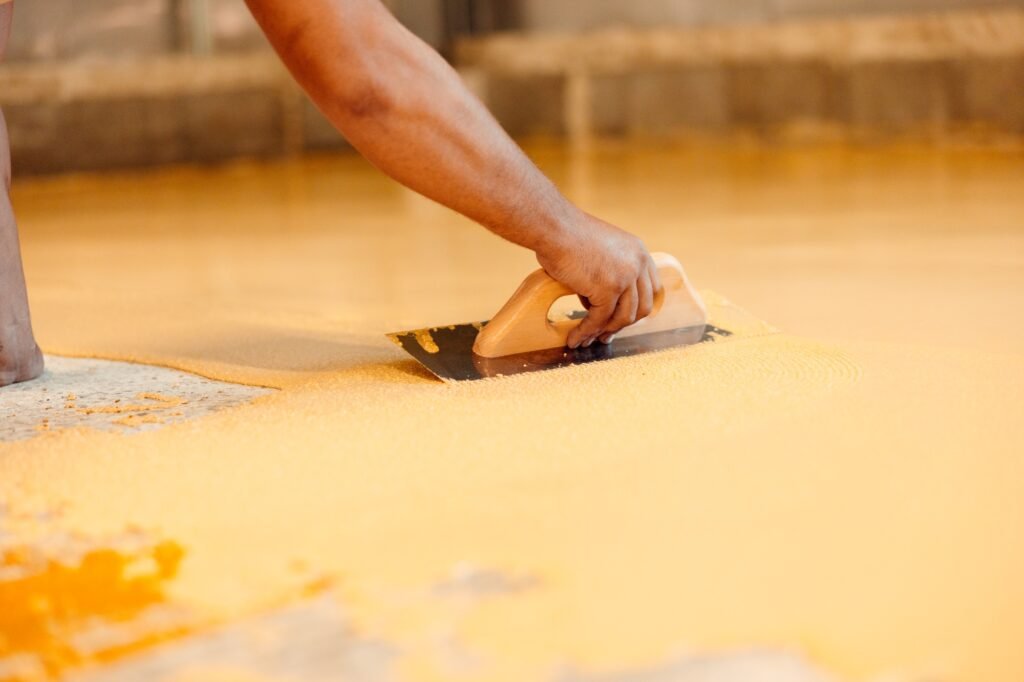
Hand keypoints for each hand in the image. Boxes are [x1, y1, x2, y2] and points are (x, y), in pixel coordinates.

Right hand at [536, 212, 661, 348]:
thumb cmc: (566, 235)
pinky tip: (575, 337)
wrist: (553, 227)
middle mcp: (637, 263)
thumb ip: (608, 271)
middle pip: (643, 307)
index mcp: (639, 251)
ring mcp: (625, 277)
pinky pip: (599, 319)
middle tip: (607, 334)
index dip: (639, 307)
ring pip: (623, 318)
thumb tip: (598, 302)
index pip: (651, 288)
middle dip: (624, 324)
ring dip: (605, 331)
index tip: (624, 318)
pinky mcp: (607, 289)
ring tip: (589, 339)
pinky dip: (587, 331)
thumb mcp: (600, 250)